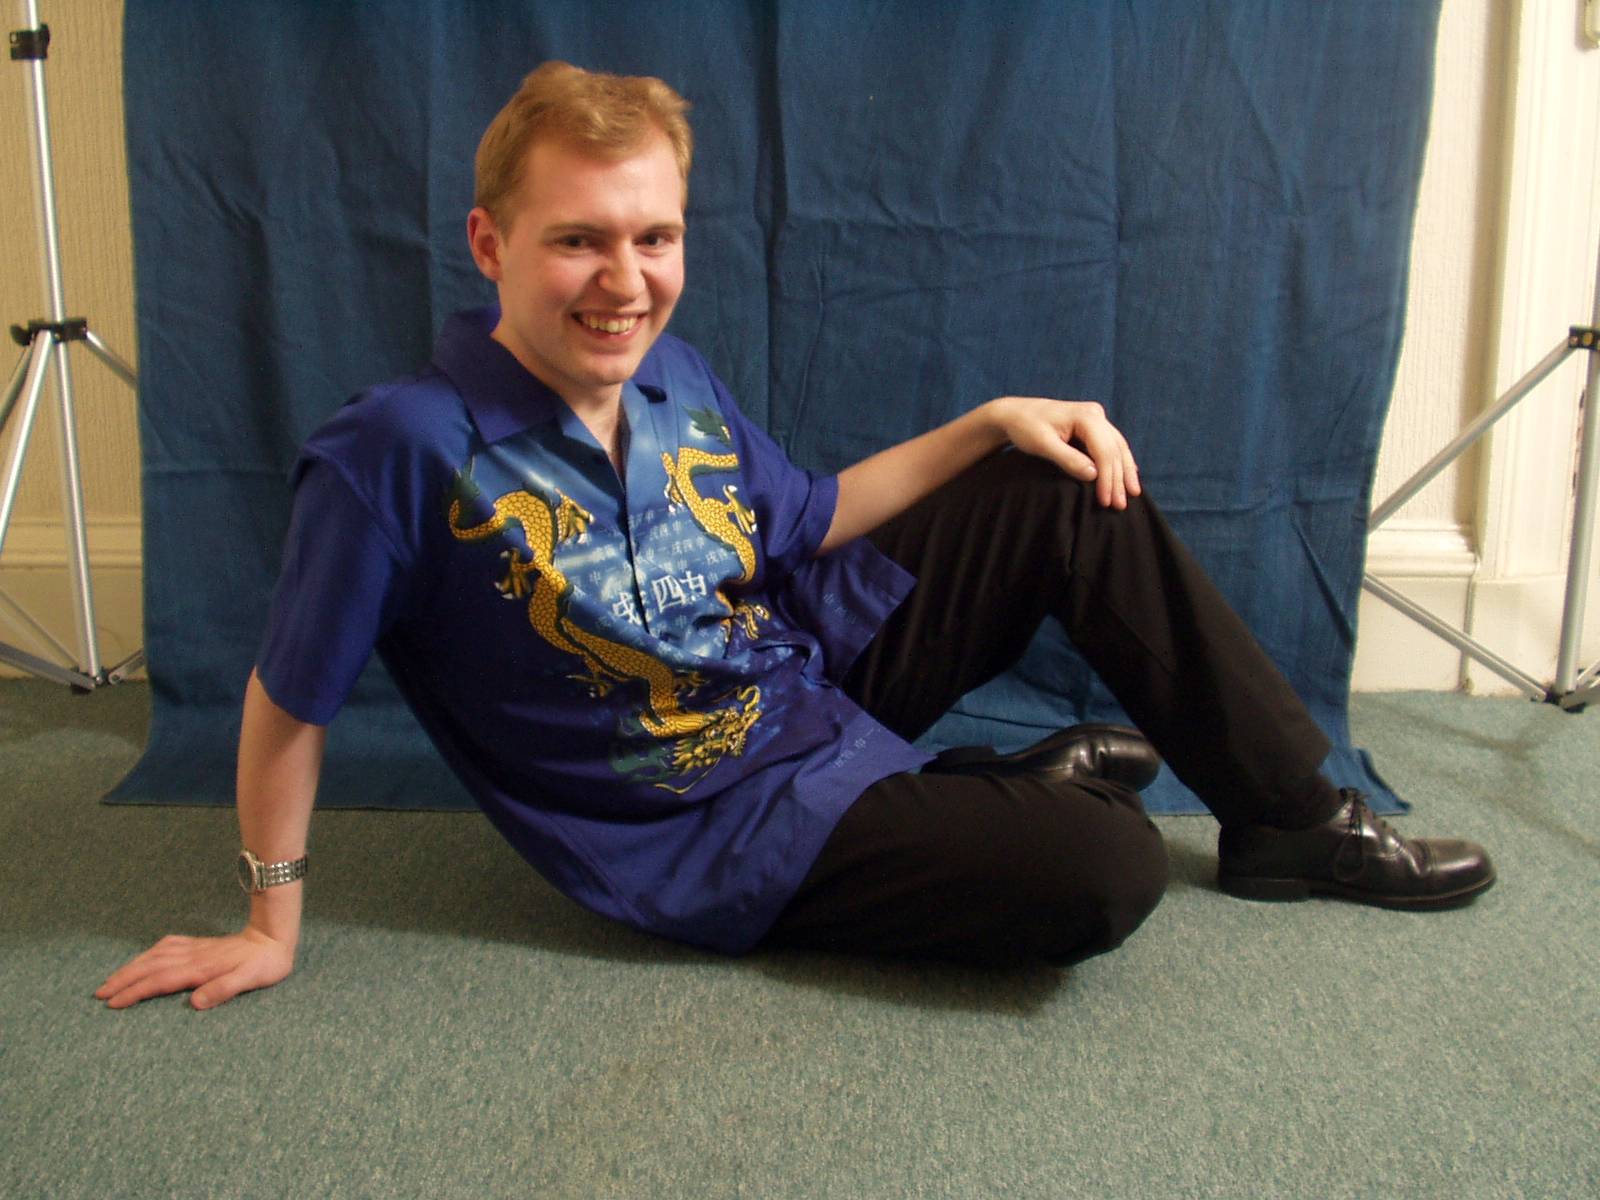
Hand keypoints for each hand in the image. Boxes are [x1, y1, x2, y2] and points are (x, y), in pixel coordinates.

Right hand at [95, 926, 294, 1010]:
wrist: (275, 937)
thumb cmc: (265, 964)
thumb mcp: (251, 979)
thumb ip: (224, 989)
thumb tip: (195, 1003)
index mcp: (201, 968)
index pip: (160, 980)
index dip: (135, 991)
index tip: (113, 1003)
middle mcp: (193, 956)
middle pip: (150, 967)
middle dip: (123, 979)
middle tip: (99, 994)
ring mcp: (194, 948)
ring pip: (154, 955)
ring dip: (131, 967)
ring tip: (111, 980)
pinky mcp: (199, 945)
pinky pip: (166, 946)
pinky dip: (149, 953)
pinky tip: (144, 958)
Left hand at [988, 396, 1140, 508]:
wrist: (1014, 413)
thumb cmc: (1025, 428)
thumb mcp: (1043, 445)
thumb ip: (1068, 459)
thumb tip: (1094, 475)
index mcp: (1085, 416)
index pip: (1103, 451)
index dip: (1107, 478)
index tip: (1106, 501)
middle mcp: (1095, 414)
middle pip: (1114, 449)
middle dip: (1119, 479)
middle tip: (1121, 506)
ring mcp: (1096, 417)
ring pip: (1117, 446)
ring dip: (1124, 471)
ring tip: (1132, 493)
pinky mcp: (1092, 423)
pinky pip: (1111, 444)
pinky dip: (1118, 461)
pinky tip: (1128, 474)